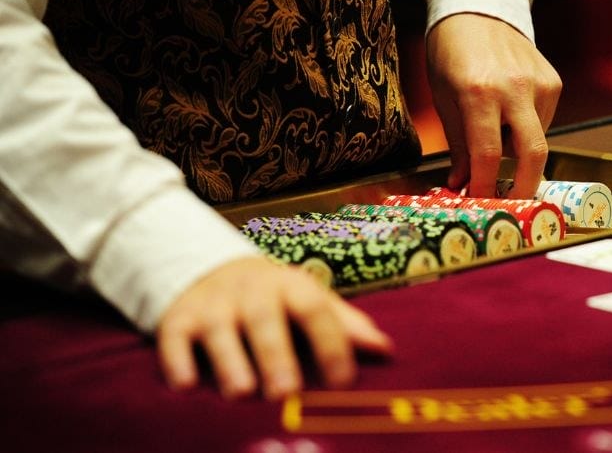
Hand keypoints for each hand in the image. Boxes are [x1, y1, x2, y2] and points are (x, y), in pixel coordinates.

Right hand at [156, 256, 391, 399]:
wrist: (210, 270)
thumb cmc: (274, 300)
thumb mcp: (310, 301)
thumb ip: (345, 326)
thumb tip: (386, 349)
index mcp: (293, 287)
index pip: (316, 310)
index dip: (332, 344)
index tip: (344, 382)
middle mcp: (252, 292)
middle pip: (266, 319)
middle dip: (276, 354)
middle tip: (287, 392)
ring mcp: (213, 305)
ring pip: (221, 331)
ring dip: (230, 361)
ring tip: (242, 393)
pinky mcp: (177, 320)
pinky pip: (175, 339)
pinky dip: (178, 361)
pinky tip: (187, 386)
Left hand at [426, 13, 561, 198]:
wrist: (477, 9)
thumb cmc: (451, 54)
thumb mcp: (444, 98)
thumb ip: (458, 144)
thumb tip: (462, 184)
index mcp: (479, 91)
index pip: (488, 154)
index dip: (485, 186)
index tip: (480, 203)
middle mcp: (515, 87)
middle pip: (533, 154)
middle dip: (525, 187)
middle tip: (513, 204)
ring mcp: (540, 83)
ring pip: (537, 137)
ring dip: (517, 147)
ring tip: (495, 126)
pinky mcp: (554, 80)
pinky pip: (543, 120)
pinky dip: (525, 127)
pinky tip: (509, 108)